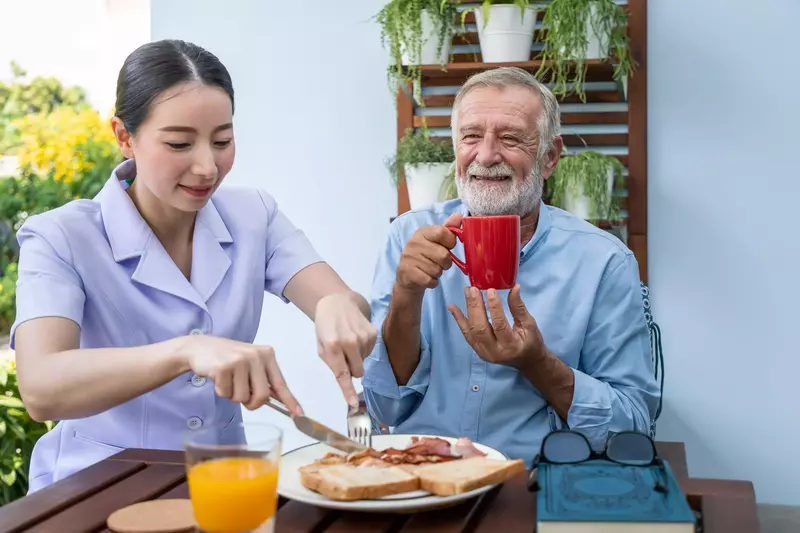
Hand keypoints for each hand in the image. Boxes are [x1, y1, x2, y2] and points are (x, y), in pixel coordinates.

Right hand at [181, 335, 301, 413]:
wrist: (200, 347)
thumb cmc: (228, 359)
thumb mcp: (251, 365)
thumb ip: (264, 380)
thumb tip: (281, 401)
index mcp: (267, 355)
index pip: (281, 383)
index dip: (290, 401)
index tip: (299, 414)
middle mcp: (256, 356)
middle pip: (262, 396)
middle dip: (251, 402)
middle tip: (242, 394)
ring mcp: (240, 360)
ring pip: (242, 397)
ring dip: (233, 395)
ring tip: (228, 380)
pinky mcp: (224, 367)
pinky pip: (226, 393)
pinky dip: (222, 391)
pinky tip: (218, 377)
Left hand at [315, 292, 377, 406]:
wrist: (338, 302)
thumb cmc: (326, 326)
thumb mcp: (320, 345)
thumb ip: (332, 363)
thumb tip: (348, 378)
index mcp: (332, 345)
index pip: (342, 374)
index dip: (347, 391)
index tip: (352, 404)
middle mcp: (350, 341)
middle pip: (357, 372)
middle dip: (351, 369)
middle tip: (343, 356)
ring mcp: (363, 336)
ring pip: (364, 362)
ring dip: (356, 357)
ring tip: (348, 341)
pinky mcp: (373, 333)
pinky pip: (369, 352)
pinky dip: (363, 349)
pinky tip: (356, 336)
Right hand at [396, 213, 462, 292]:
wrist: (407, 277)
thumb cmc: (426, 257)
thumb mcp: (436, 241)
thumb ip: (448, 229)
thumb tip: (459, 216)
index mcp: (422, 232)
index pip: (442, 232)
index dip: (450, 242)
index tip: (447, 247)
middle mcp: (413, 242)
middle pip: (444, 255)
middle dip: (446, 263)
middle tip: (439, 263)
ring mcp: (408, 258)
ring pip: (437, 270)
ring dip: (438, 273)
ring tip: (430, 270)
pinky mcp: (407, 273)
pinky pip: (430, 280)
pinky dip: (432, 282)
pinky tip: (426, 278)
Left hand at [448, 285, 544, 368]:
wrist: (527, 361)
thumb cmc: (531, 342)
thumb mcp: (530, 325)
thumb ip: (519, 307)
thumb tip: (514, 287)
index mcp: (511, 346)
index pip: (499, 325)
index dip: (494, 307)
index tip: (490, 290)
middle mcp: (494, 352)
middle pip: (481, 328)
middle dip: (475, 307)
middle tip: (473, 289)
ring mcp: (483, 352)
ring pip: (471, 331)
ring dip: (467, 310)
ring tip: (467, 292)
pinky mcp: (477, 350)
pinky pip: (466, 334)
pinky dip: (459, 320)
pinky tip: (453, 307)